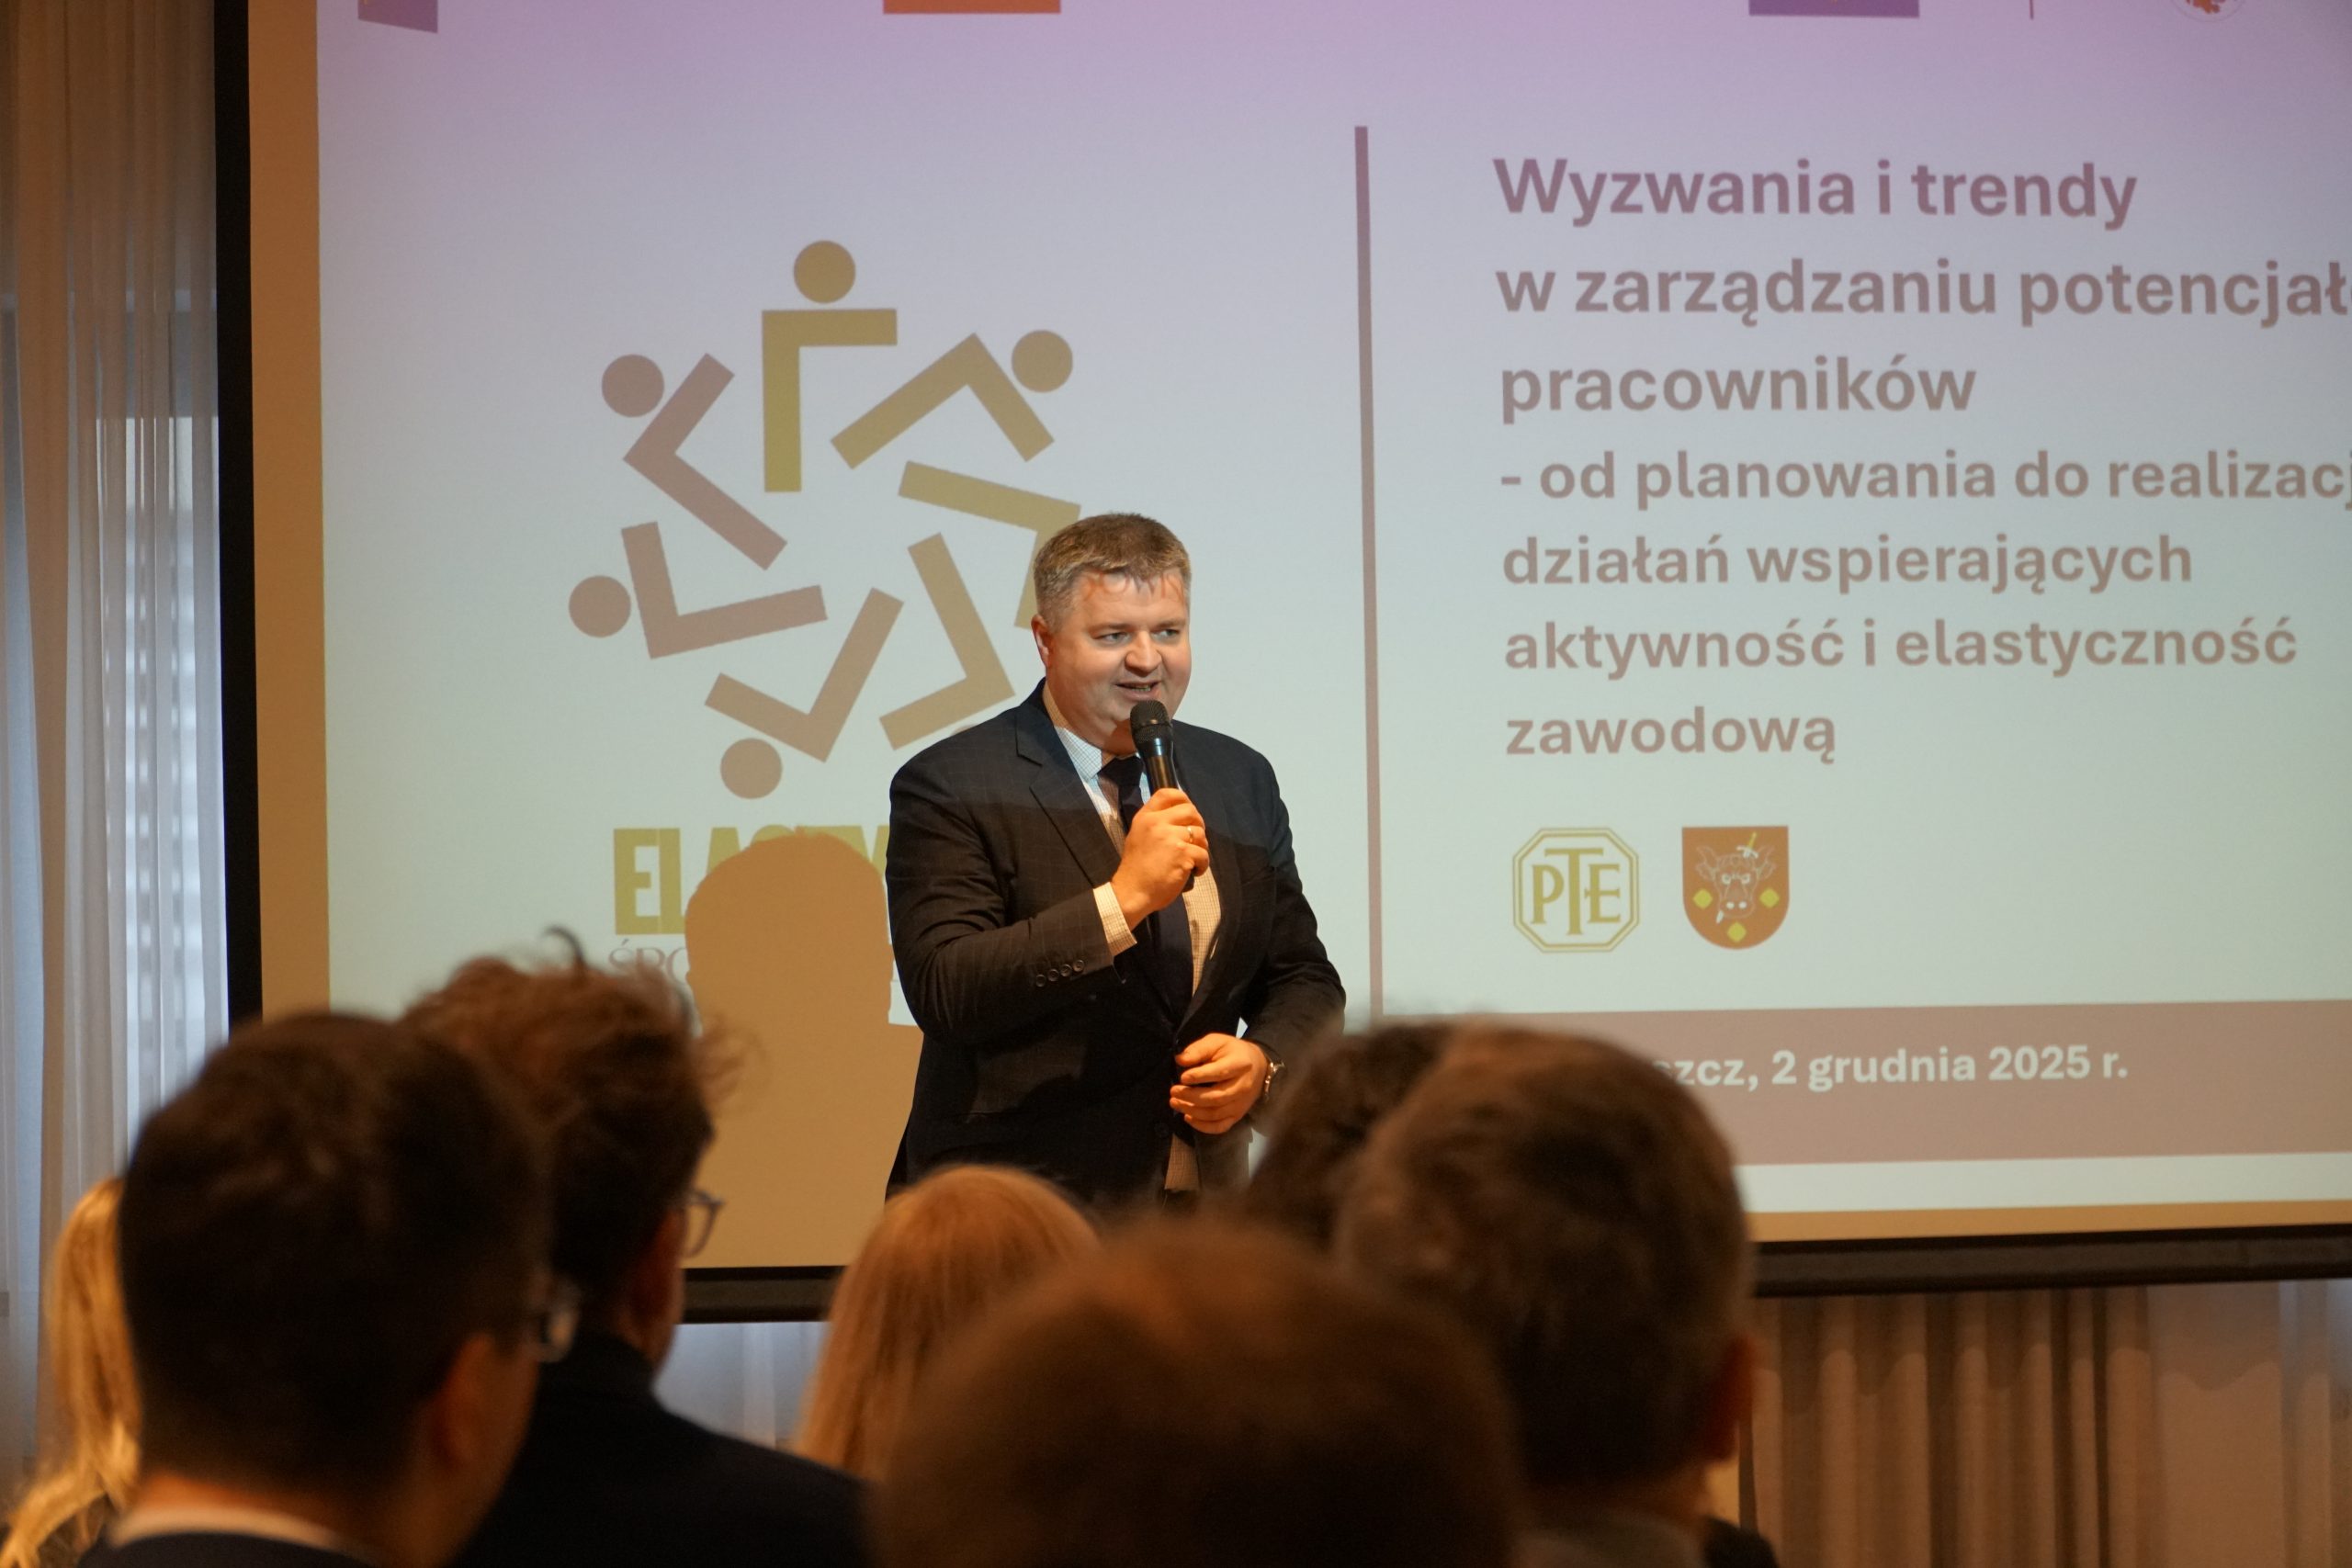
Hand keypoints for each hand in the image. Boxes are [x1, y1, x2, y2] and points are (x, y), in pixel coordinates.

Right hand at [1110, 788, 1208, 927]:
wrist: (1132, 892)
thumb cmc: (1136, 869)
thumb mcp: (1138, 837)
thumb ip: (1155, 825)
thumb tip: (1181, 819)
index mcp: (1145, 817)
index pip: (1167, 793)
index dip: (1183, 799)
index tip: (1188, 813)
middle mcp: (1157, 823)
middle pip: (1190, 810)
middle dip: (1198, 824)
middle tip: (1195, 839)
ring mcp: (1170, 837)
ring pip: (1199, 833)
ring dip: (1201, 847)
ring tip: (1193, 859)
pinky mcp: (1182, 853)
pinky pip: (1203, 853)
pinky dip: (1203, 864)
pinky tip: (1194, 871)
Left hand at [1170, 1033, 1266, 1134]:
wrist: (1258, 1066)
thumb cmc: (1233, 1052)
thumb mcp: (1217, 1042)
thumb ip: (1199, 1050)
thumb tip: (1180, 1060)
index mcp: (1240, 1064)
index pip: (1219, 1073)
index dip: (1199, 1076)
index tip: (1182, 1077)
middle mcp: (1242, 1087)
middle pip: (1216, 1097)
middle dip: (1191, 1097)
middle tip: (1173, 1091)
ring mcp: (1241, 1104)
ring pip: (1215, 1114)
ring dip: (1192, 1111)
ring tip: (1175, 1102)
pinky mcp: (1238, 1115)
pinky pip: (1221, 1127)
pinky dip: (1203, 1126)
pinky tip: (1188, 1117)